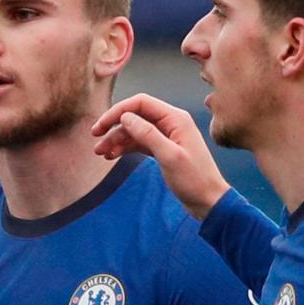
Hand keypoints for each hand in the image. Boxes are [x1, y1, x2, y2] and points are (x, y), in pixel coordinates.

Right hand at [92, 93, 229, 220]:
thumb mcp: (169, 156)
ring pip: (134, 131)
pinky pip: (139, 142)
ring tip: (100, 153)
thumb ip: (147, 134)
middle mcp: (170, 123)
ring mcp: (166, 136)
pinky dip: (125, 148)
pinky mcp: (162, 149)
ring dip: (116, 139)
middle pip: (135, 115)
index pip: (140, 103)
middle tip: (95, 138)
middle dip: (114, 125)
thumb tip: (125, 117)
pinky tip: (112, 156)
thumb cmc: (194, 180)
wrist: (208, 201)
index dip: (118, 111)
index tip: (101, 126)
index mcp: (175, 118)